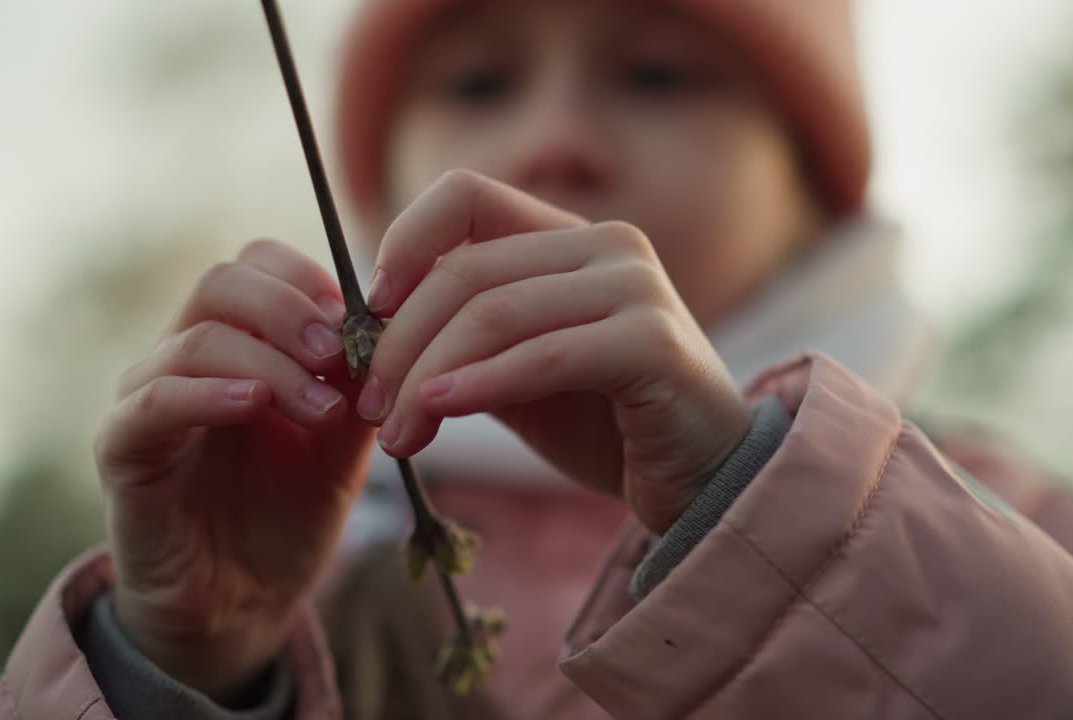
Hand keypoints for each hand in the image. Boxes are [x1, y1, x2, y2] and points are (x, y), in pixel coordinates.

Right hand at [94, 240, 374, 701]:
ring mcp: (149, 399)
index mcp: (239, 343)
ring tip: (322, 406)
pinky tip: (254, 404)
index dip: (308, 279)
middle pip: (223, 282)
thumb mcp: (342, 447)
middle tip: (338, 352)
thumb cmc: (288, 517)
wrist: (242, 605)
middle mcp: (185, 357)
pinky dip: (208, 393)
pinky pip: (155, 401)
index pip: (257, 264)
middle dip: (290, 308)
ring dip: (272, 362)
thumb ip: (359, 388)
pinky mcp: (122, 451)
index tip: (358, 319)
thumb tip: (388, 328)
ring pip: (198, 338)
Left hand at [357, 170, 750, 532]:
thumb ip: (464, 340)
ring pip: (495, 314)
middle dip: (400, 343)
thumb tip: (371, 330)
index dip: (404, 240)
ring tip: (398, 433)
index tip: (371, 309)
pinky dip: (483, 384)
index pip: (466, 194)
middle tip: (371, 407)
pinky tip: (440, 410)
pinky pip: (543, 356)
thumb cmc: (606, 424)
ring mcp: (636, 287)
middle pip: (468, 271)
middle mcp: (608, 245)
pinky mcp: (652, 341)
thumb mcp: (518, 373)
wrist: (701, 480)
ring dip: (427, 376)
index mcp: (572, 238)